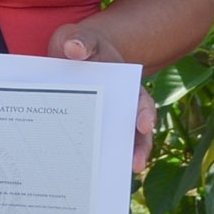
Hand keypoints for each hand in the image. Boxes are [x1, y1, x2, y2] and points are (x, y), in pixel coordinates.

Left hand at [51, 22, 155, 172]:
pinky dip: (98, 159)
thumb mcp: (77, 37)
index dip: (144, 113)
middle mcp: (121, 104)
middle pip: (136, 129)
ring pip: (120, 141)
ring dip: (121, 158)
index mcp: (124, 82)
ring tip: (119, 176)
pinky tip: (92, 175)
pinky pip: (96, 144)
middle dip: (139, 147)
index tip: (143, 125)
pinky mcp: (90, 125)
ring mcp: (107, 117)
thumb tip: (74, 48)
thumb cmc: (77, 44)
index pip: (140, 100)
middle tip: (136, 164)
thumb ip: (78, 41)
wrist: (69, 53)